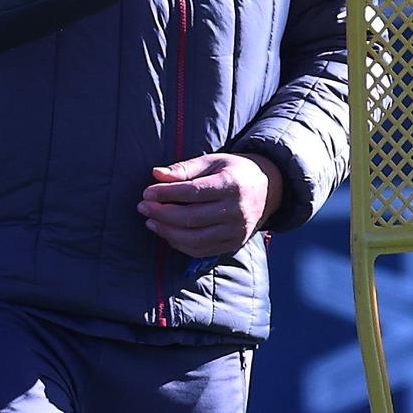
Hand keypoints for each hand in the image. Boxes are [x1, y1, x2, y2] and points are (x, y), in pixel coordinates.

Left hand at [137, 152, 283, 257]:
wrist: (269, 189)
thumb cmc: (235, 171)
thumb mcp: (213, 161)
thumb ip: (185, 169)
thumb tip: (156, 174)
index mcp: (232, 185)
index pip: (193, 192)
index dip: (166, 194)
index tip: (147, 192)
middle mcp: (237, 210)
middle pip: (191, 218)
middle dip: (162, 214)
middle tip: (143, 207)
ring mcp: (236, 231)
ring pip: (195, 238)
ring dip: (167, 232)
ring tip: (151, 222)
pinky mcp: (234, 244)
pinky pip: (202, 250)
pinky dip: (180, 244)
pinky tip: (167, 233)